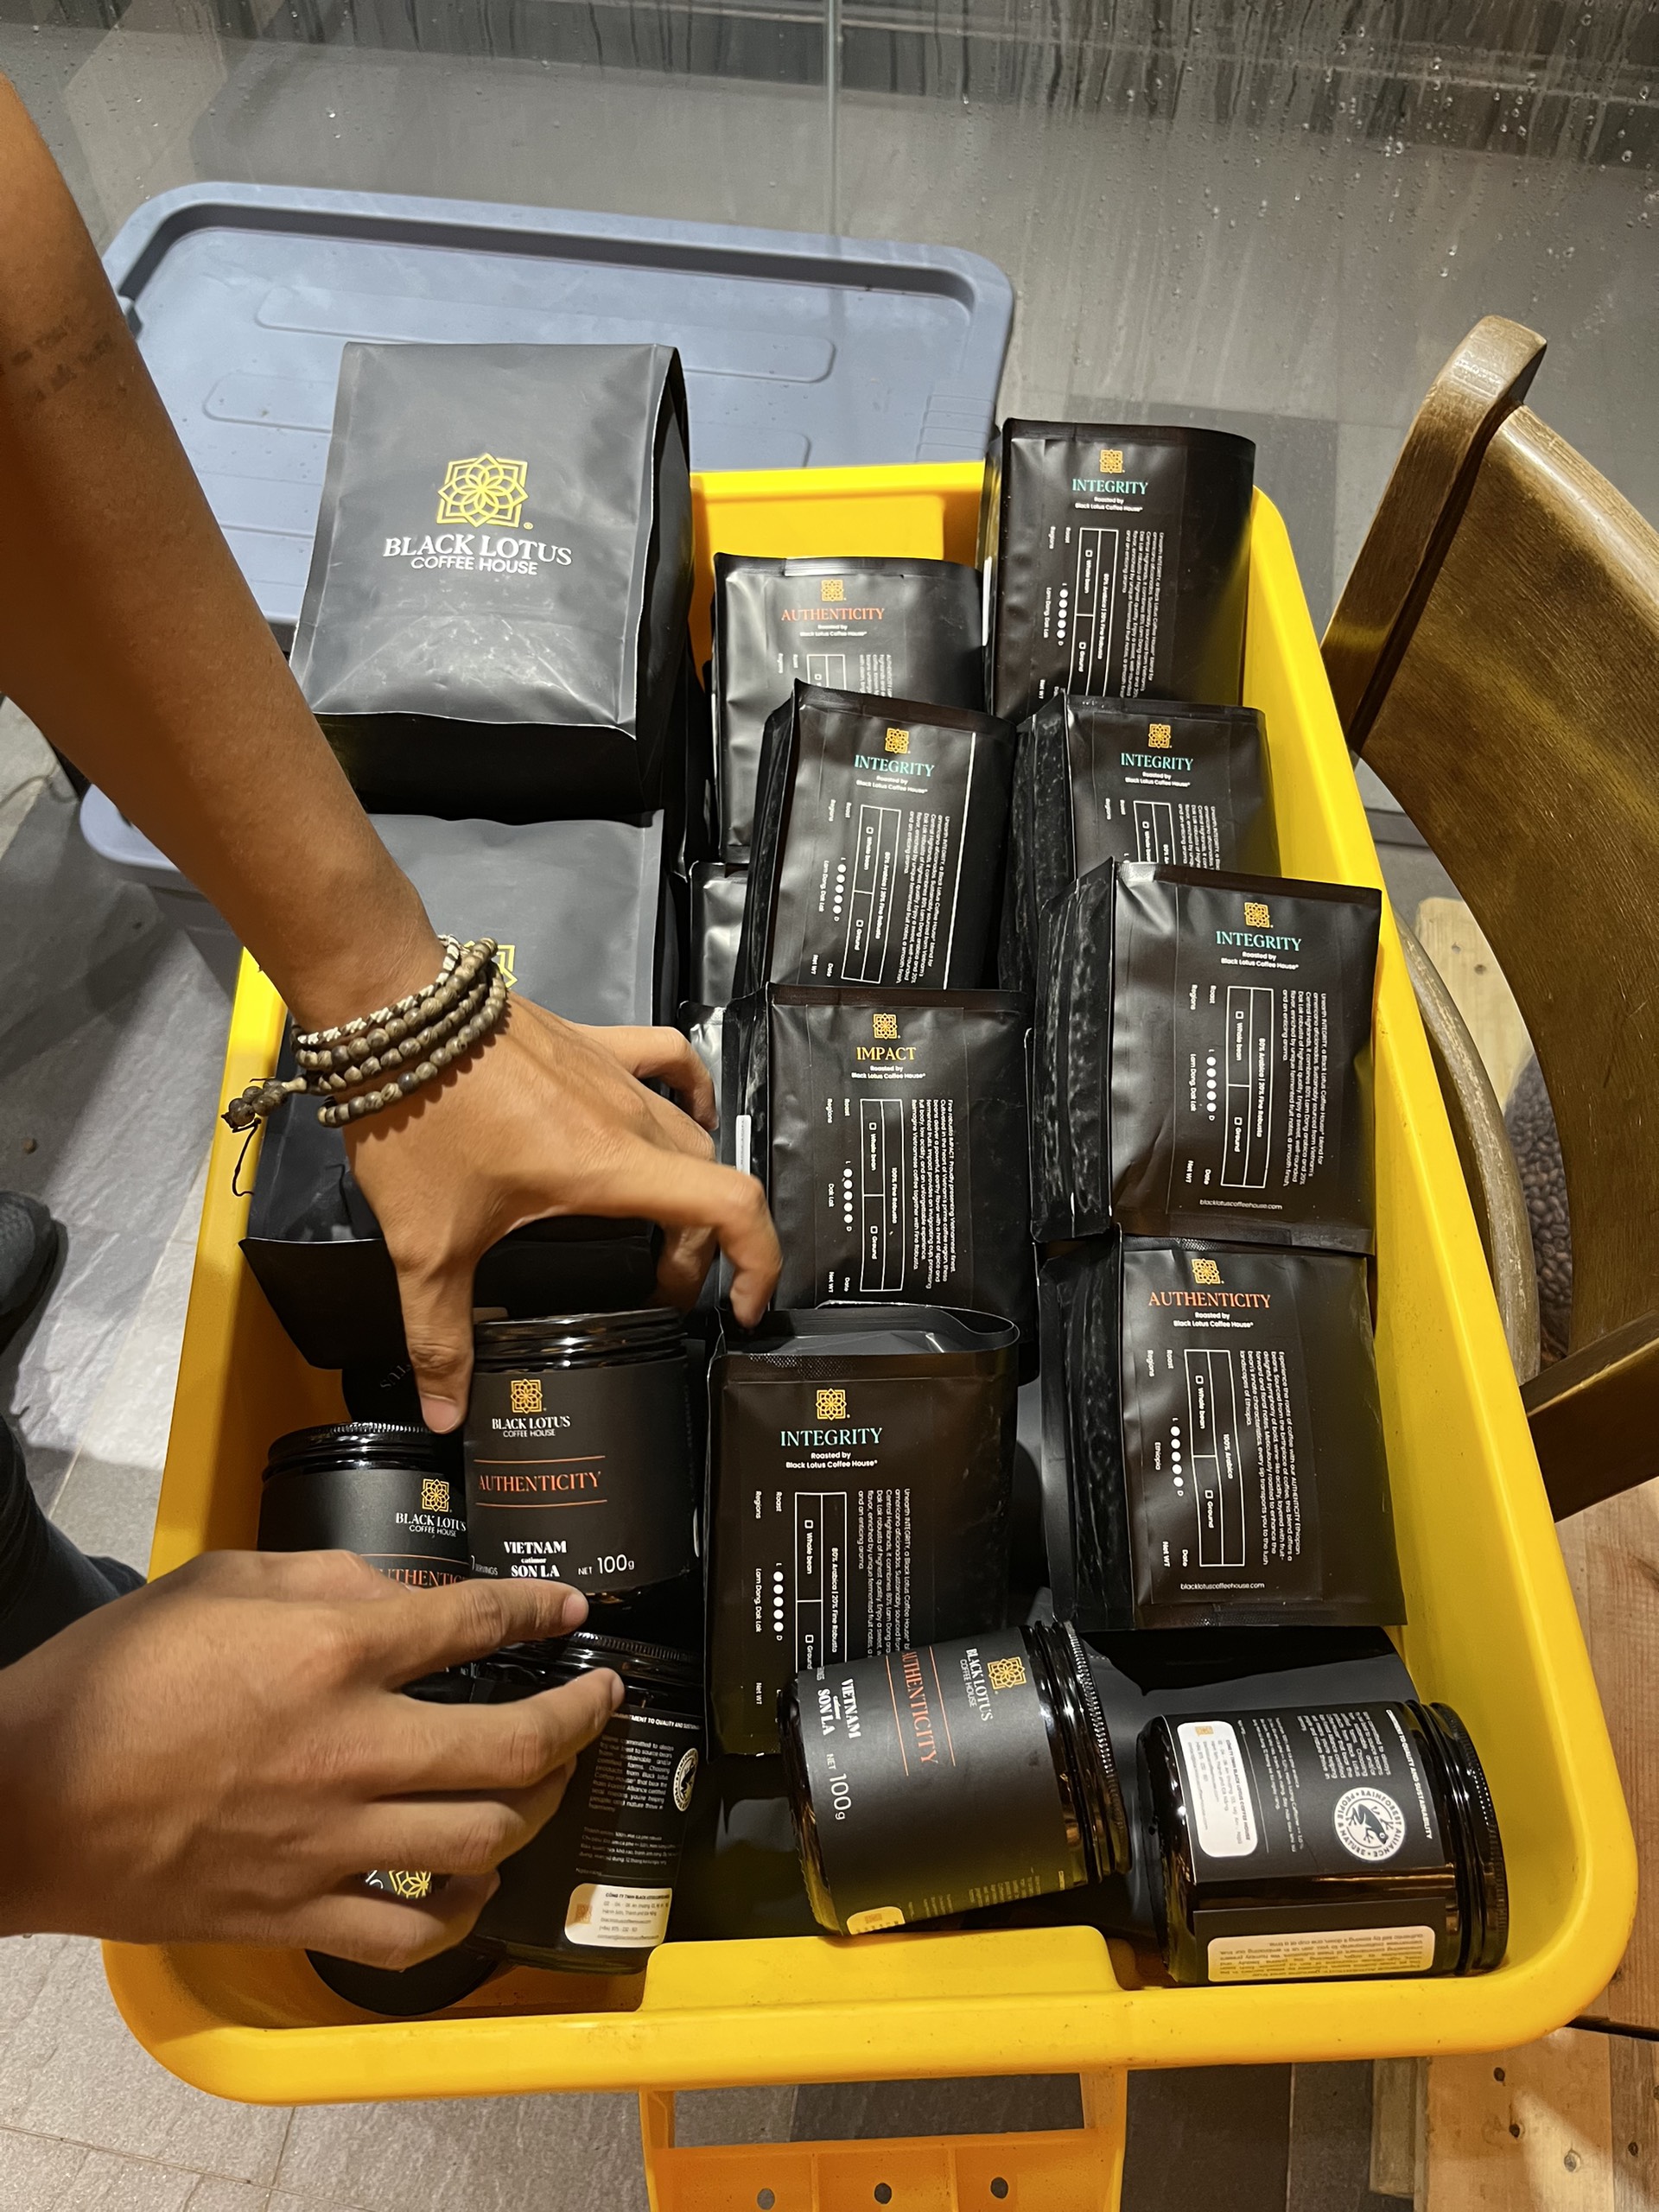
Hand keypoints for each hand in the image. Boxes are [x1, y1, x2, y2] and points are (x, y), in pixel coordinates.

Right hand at [0, 1552, 620, 1964]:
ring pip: (484, 1837)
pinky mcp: (295, 1911)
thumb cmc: (112, 1678)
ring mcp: (330, 1841)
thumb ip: (324, 1575)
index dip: (541, 1613)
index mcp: (335, 1652)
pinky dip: (461, 1913)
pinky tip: (472, 1882)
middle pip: (515, 1745)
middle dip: (580, 1718)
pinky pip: (412, 1934)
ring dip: (538, 1809)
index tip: (570, 1615)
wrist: (23, 1795)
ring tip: (547, 1784)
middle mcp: (354, 1748)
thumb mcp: (218, 1580)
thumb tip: (402, 1593)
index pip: (476, 1622)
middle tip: (598, 1700)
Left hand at [344, 996, 779, 1430]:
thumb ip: (441, 1333)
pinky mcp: (592, 1042)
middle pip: (709, 1184)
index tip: (738, 1308)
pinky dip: (687, 1093)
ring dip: (690, 1186)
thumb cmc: (417, 1122)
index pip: (732, 1207)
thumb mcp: (426, 1245)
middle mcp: (631, 1118)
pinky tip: (675, 1114)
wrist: (388, 1013)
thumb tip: (446, 1413)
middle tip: (654, 1289)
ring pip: (690, 1133)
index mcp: (613, 1168)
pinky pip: (669, 1061)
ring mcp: (616, 1073)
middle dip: (699, 1248)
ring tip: (657, 1225)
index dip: (759, 1262)